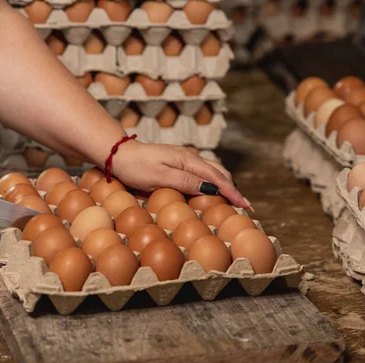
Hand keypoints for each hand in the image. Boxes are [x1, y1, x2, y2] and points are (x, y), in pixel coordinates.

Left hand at [114, 140, 250, 208]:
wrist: (119, 154)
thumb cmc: (136, 167)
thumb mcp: (160, 177)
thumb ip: (186, 182)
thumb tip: (212, 188)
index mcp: (189, 160)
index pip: (217, 178)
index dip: (233, 192)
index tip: (246, 205)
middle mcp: (191, 157)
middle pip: (219, 173)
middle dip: (233, 189)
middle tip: (244, 206)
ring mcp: (185, 159)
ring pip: (212, 172)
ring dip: (224, 185)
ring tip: (233, 200)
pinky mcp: (178, 163)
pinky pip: (202, 173)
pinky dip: (213, 182)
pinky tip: (212, 192)